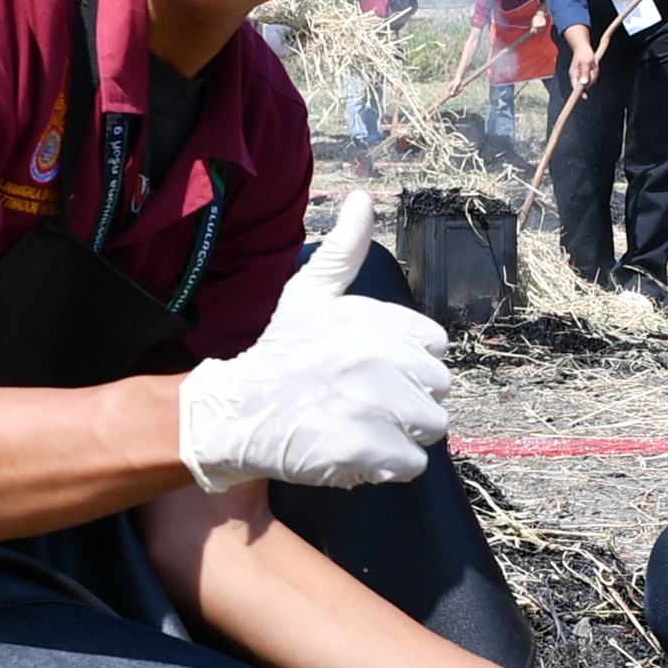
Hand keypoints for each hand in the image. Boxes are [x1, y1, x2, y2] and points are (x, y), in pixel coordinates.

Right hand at [177, 190, 451, 492]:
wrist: (229, 411)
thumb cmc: (275, 352)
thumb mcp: (308, 293)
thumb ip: (344, 251)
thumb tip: (364, 200)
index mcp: (373, 321)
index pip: (436, 347)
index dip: (410, 364)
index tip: (375, 370)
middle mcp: (375, 358)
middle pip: (438, 390)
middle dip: (409, 401)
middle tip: (364, 403)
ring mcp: (369, 405)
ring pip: (430, 428)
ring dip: (402, 435)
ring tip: (360, 427)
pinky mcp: (359, 450)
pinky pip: (411, 464)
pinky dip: (388, 466)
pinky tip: (355, 452)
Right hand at [563, 23, 600, 92]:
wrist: (583, 46)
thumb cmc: (583, 53)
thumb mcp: (586, 62)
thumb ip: (585, 73)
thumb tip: (583, 83)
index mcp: (574, 74)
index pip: (576, 86)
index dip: (580, 92)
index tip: (585, 97)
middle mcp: (577, 76)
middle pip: (587, 84)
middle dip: (592, 76)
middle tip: (593, 67)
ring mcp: (582, 75)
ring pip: (591, 80)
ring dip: (594, 72)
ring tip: (593, 64)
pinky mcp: (586, 74)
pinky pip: (593, 76)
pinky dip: (595, 71)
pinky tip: (593, 65)